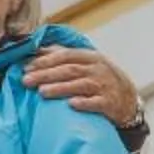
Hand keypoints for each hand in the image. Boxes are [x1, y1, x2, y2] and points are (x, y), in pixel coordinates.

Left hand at [23, 45, 140, 127]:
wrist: (126, 98)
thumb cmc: (99, 78)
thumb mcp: (85, 62)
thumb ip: (62, 55)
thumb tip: (35, 49)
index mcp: (89, 57)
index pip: (65, 55)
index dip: (45, 60)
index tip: (26, 67)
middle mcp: (97, 69)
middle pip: (69, 70)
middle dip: (46, 74)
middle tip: (26, 81)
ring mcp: (104, 86)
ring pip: (80, 85)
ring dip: (60, 88)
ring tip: (42, 92)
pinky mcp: (109, 103)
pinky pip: (96, 103)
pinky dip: (84, 103)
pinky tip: (71, 104)